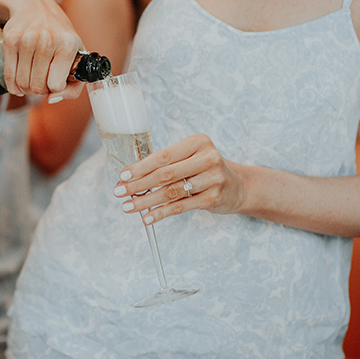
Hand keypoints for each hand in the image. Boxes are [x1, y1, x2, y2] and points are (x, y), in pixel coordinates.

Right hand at [0, 0, 83, 98]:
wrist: (35, 6)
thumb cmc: (59, 33)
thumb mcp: (76, 54)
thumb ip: (75, 84)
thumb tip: (52, 100)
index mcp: (67, 45)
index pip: (56, 85)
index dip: (55, 89)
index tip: (55, 82)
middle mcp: (47, 41)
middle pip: (37, 86)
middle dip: (40, 91)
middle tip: (42, 84)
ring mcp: (26, 40)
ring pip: (22, 83)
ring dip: (26, 90)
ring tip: (32, 82)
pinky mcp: (10, 41)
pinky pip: (9, 77)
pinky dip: (14, 86)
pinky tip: (19, 83)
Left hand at [112, 134, 245, 223]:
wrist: (239, 186)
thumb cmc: (206, 169)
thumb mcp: (192, 157)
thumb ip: (166, 164)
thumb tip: (130, 178)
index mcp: (198, 142)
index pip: (163, 156)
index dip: (141, 167)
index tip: (123, 175)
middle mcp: (208, 158)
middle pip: (165, 174)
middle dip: (138, 184)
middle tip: (119, 192)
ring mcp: (213, 179)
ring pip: (171, 192)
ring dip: (146, 201)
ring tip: (128, 206)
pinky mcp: (214, 198)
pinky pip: (181, 207)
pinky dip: (161, 213)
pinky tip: (147, 217)